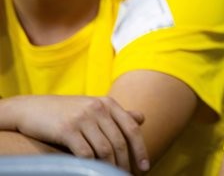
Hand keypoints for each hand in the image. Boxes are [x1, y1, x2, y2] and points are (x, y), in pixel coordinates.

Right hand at [7, 95, 148, 171]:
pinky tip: (92, 173)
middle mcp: (98, 108)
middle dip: (125, 163)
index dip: (140, 149)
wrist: (31, 109)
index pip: (131, 128)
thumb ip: (116, 114)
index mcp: (108, 103)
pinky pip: (85, 153)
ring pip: (104, 149)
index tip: (145, 166)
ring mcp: (82, 118)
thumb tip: (142, 118)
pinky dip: (92, 166)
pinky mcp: (66, 129)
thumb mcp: (93, 107)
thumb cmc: (65, 111)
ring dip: (110, 167)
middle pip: (119, 142)